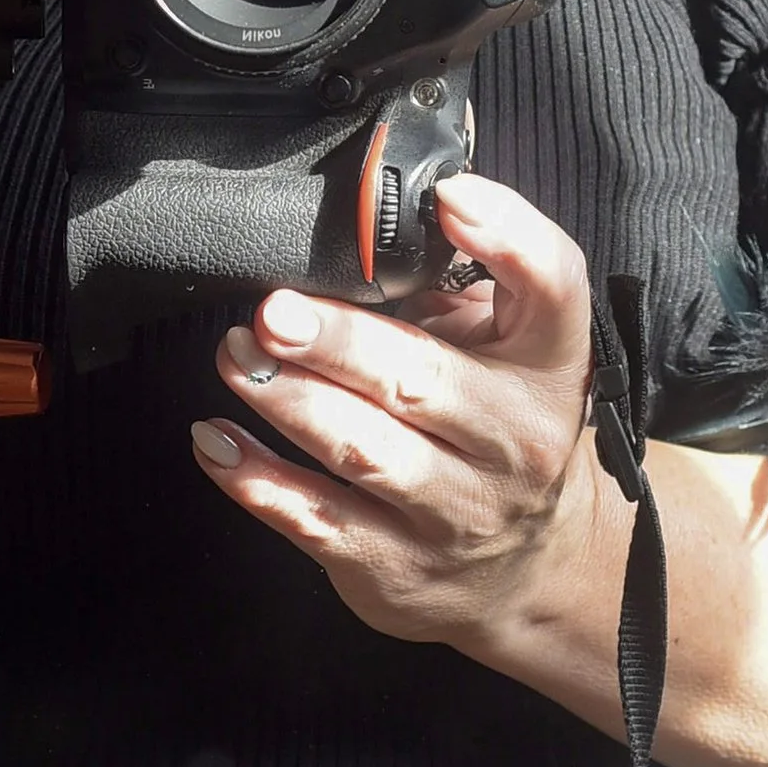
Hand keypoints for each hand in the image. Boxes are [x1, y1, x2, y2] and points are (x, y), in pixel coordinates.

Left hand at [190, 172, 626, 655]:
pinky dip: (257, 480)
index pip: (552, 289)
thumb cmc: (501, 426)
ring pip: (363, 453)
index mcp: (547, 365)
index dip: (509, 237)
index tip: (449, 197)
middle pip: (424, 380)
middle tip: (274, 312)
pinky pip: (316, 520)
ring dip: (288, 400)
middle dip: (338, 342)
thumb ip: (459, 282)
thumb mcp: (513, 346)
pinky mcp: (398, 568)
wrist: (532, 569)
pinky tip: (215, 439)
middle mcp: (514, 440)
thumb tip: (361, 228)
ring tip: (237, 356)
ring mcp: (456, 512)